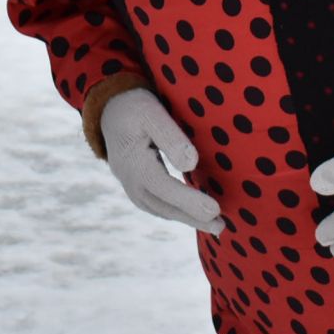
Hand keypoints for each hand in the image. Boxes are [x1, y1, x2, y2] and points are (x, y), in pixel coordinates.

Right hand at [100, 88, 223, 234]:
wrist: (112, 110)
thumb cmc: (135, 107)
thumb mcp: (152, 113)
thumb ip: (171, 138)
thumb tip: (191, 163)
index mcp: (133, 161)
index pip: (162, 186)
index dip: (188, 200)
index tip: (214, 208)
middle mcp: (129, 180)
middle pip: (163, 205)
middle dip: (193, 218)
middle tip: (221, 226)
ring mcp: (130, 186)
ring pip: (161, 209)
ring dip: (187, 219)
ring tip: (215, 225)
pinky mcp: (136, 187)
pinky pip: (158, 206)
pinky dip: (177, 212)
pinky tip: (195, 215)